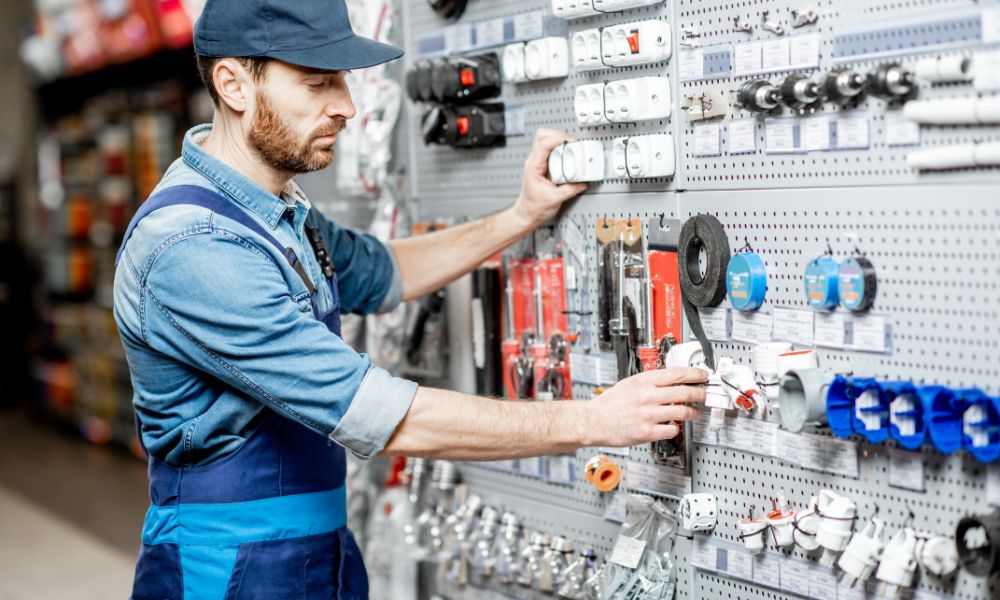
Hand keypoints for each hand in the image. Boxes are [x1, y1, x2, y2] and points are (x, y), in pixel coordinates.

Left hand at [512, 128, 588, 225]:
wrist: (527, 214)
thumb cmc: (534, 207)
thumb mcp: (555, 199)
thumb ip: (571, 190)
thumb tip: (583, 182)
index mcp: (533, 167)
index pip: (544, 143)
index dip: (559, 138)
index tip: (571, 142)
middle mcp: (534, 161)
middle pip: (542, 135)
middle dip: (558, 134)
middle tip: (571, 141)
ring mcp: (537, 162)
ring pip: (546, 140)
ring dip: (559, 140)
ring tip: (571, 147)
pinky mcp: (543, 165)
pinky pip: (551, 150)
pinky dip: (560, 149)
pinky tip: (568, 155)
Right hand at [585, 368, 707, 446]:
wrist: (594, 421)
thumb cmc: (610, 403)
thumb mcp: (630, 383)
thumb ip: (650, 381)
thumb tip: (671, 380)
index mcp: (643, 381)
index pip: (677, 374)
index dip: (695, 374)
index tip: (703, 376)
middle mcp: (648, 396)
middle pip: (685, 392)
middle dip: (700, 393)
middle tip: (705, 395)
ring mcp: (649, 415)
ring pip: (683, 412)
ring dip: (693, 412)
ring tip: (695, 413)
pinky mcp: (648, 432)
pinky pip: (672, 429)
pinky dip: (676, 427)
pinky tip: (674, 425)